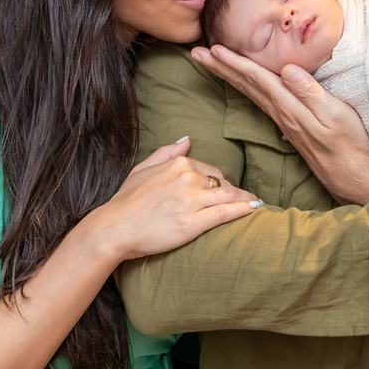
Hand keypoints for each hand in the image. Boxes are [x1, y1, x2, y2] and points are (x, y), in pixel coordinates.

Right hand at [88, 138, 259, 261]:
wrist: (113, 228)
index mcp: (177, 164)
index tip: (223, 190)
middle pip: (222, 182)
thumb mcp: (142, 168)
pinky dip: (243, 209)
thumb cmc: (125, 201)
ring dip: (245, 199)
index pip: (209, 169)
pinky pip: (226, 213)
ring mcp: (191, 201)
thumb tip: (186, 140)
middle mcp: (187, 178)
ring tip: (255, 203)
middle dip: (232, 191)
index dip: (219, 181)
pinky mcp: (194, 223)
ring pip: (229, 196)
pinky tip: (254, 209)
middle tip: (239, 200)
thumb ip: (166, 153)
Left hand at [192, 45, 368, 204]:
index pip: (256, 80)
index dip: (234, 63)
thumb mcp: (336, 115)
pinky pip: (262, 102)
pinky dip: (248, 89)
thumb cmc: (352, 145)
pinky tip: (245, 86)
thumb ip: (310, 92)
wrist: (357, 178)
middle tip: (196, 53)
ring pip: (251, 94)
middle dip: (221, 68)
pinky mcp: (293, 128)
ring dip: (230, 77)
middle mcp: (283, 115)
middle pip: (246, 86)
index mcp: (290, 108)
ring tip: (211, 64)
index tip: (212, 49)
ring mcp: (286, 122)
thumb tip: (286, 69)